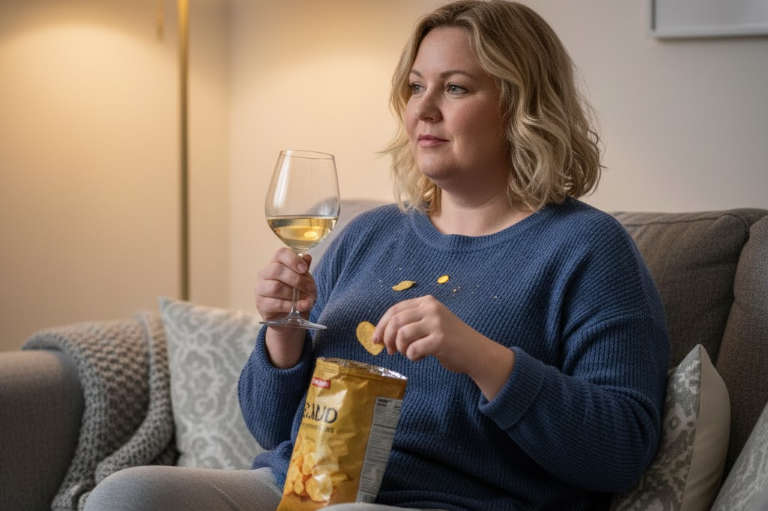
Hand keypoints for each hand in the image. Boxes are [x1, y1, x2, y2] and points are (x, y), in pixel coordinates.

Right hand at [255, 248, 315, 367]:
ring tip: (307, 301)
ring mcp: (260, 289)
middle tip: (311, 289)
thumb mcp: (304, 282)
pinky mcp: (261, 304)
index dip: (293, 259)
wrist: (290, 319)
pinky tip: (300, 308)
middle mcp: (265, 274)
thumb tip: (307, 257)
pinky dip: (290, 306)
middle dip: (297, 280)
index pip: (280, 254)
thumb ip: (304, 270)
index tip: (304, 269)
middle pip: (277, 270)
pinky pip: (275, 303)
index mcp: (276, 263)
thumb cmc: (296, 296)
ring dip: (294, 294)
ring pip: (275, 287)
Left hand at [372, 295, 484, 372]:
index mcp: (427, 301)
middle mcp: (431, 308)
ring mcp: (437, 323)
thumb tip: (380, 335)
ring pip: (402, 335)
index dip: (381, 325)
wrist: (476, 352)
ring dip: (401, 349)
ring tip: (409, 353)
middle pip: (395, 321)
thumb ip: (409, 323)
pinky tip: (421, 357)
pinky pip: (413, 350)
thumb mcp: (430, 323)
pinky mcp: (440, 340)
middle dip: (387, 339)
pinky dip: (412, 357)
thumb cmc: (450, 340)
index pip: (395, 309)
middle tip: (390, 351)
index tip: (376, 340)